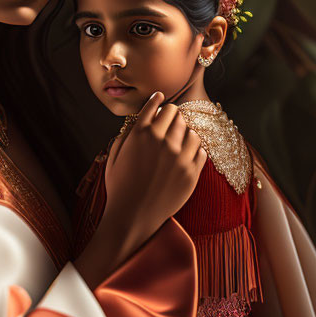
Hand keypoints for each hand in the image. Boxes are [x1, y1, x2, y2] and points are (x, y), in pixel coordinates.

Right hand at [75, 92, 206, 287]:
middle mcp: (161, 141)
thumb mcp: (114, 155)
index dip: (157, 101)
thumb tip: (140, 119)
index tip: (160, 98)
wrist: (132, 217)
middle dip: (171, 116)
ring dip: (184, 133)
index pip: (156, 105)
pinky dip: (194, 151)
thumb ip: (127, 134)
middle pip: (175, 113)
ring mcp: (178, 157)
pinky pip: (201, 150)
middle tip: (169, 124)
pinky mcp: (191, 173)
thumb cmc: (119, 186)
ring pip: (191, 130)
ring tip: (178, 142)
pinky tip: (185, 156)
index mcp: (140, 134)